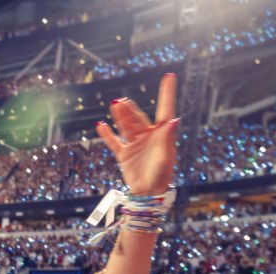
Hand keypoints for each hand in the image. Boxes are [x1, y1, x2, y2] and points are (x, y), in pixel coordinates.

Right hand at [96, 73, 178, 195]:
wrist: (147, 194)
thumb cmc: (161, 175)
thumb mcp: (166, 155)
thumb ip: (168, 137)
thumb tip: (174, 119)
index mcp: (162, 134)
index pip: (165, 109)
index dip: (167, 93)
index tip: (169, 76)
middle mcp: (148, 136)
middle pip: (138, 118)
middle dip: (130, 109)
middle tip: (121, 101)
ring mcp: (135, 145)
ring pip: (126, 126)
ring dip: (120, 116)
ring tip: (114, 104)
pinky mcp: (124, 155)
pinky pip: (114, 142)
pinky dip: (107, 134)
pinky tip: (101, 125)